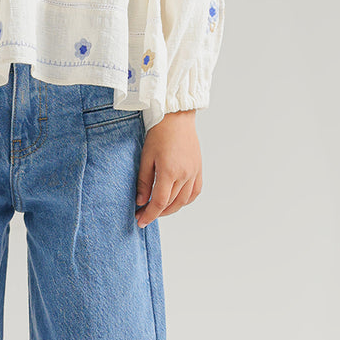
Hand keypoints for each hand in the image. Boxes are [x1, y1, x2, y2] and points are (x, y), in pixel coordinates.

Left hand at [135, 110, 202, 225]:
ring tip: (158, 209)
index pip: (159, 202)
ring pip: (184, 201)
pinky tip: (176, 201)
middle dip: (157, 213)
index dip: (149, 215)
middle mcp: (185, 175)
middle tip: (144, 215)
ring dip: (171, 209)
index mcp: (170, 172)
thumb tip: (142, 201)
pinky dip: (185, 200)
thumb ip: (144, 182)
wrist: (176, 118)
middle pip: (172, 204)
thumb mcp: (145, 157)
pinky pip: (194, 192)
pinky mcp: (198, 169)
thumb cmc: (159, 133)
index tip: (140, 221)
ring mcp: (194, 173)